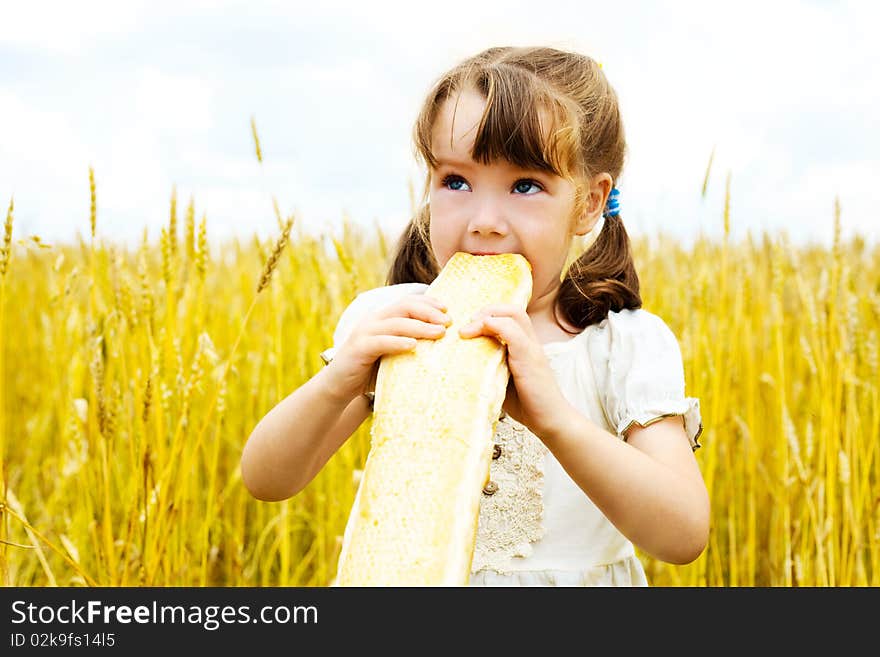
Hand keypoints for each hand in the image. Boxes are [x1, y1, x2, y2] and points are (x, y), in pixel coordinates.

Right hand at [325, 294, 451, 402]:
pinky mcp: (358, 349)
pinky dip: (398, 342)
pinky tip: (414, 346)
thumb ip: (409, 344)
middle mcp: (373, 320)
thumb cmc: (370, 370)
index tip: (448, 309)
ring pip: (396, 323)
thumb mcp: (392, 353)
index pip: (408, 301)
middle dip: (429, 312)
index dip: (428, 302)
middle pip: (404, 307)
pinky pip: (381, 342)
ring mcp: (364, 333)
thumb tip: (441, 343)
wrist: (339, 387)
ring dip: (420, 326)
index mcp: (382, 317)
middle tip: (448, 321)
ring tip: (439, 333)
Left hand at [459, 305, 572, 439]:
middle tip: (467, 326)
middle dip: (487, 311)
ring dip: (487, 316)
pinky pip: (512, 332)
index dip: (489, 315)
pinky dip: (493, 327)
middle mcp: (530, 342)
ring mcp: (532, 348)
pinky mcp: (529, 358)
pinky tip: (475, 335)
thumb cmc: (527, 404)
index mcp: (525, 346)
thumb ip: (491, 367)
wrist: (551, 420)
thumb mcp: (503, 380)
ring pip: (513, 314)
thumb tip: (463, 363)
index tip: (469, 329)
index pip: (510, 316)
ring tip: (468, 330)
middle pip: (512, 310)